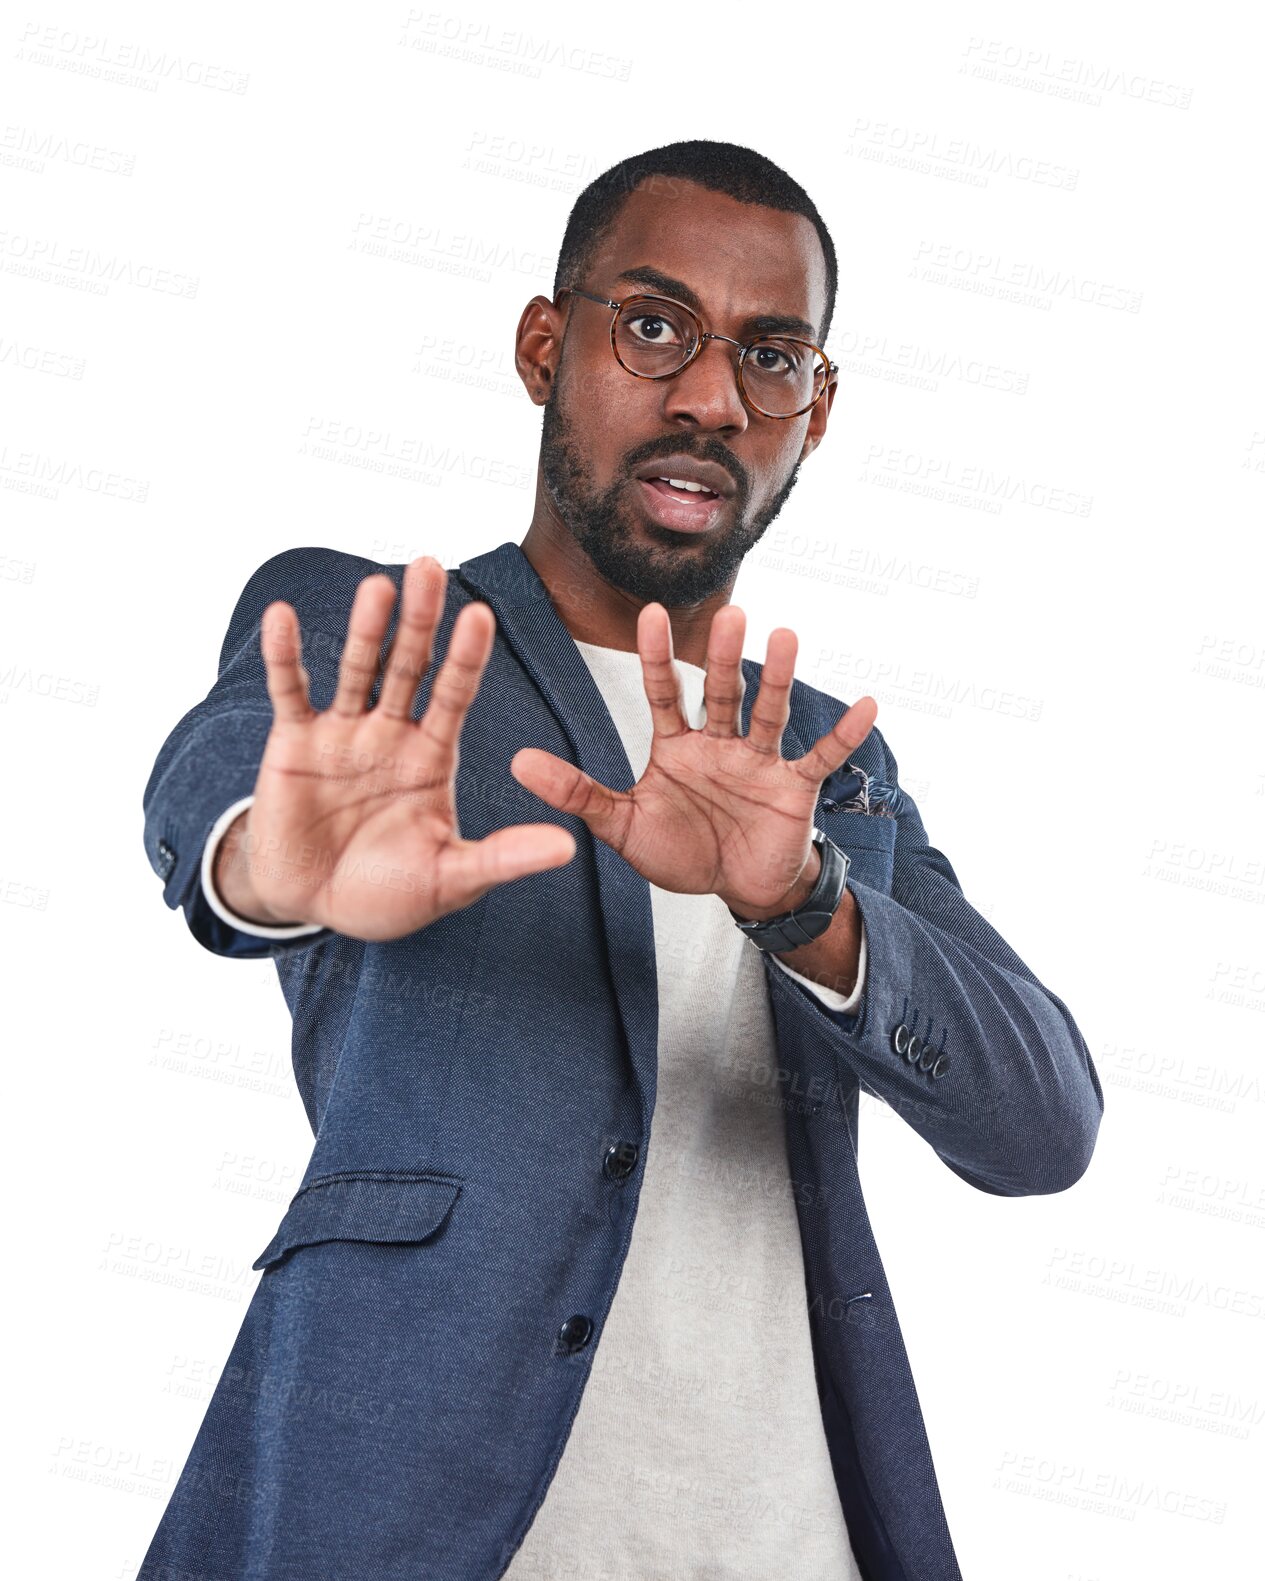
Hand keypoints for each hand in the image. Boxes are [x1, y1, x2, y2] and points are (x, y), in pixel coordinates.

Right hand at [235, 557, 576, 940]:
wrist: (317, 908)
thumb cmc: (389, 893)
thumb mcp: (451, 878)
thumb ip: (503, 859)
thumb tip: (569, 849)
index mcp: (432, 756)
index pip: (455, 695)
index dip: (466, 658)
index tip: (481, 615)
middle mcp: (390, 734)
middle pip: (409, 666)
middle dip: (420, 620)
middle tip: (431, 566)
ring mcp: (342, 734)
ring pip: (356, 669)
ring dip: (363, 628)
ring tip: (377, 585)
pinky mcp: (293, 744)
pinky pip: (289, 692)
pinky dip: (283, 656)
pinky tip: (281, 616)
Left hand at [509, 602, 877, 917]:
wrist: (736, 888)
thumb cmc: (681, 851)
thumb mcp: (623, 826)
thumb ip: (577, 792)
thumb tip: (516, 763)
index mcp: (676, 745)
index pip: (663, 691)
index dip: (653, 655)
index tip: (646, 611)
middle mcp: (719, 742)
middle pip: (720, 691)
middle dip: (722, 655)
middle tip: (729, 612)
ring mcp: (759, 761)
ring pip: (768, 712)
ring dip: (777, 677)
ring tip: (785, 636)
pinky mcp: (794, 787)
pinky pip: (820, 757)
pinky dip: (842, 736)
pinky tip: (867, 705)